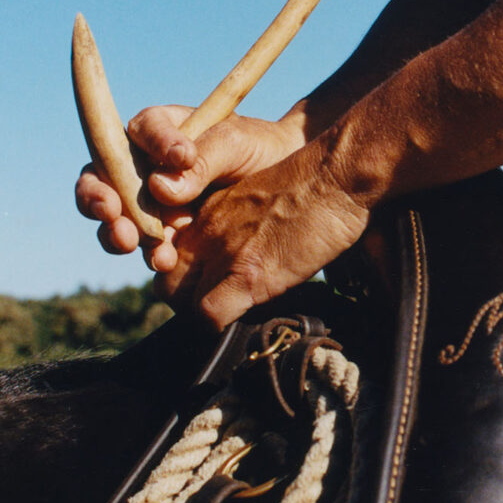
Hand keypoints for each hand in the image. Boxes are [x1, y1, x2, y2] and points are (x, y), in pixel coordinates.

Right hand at [75, 103, 308, 258]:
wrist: (285, 186)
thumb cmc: (258, 149)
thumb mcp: (236, 144)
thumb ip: (203, 160)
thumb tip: (159, 189)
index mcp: (160, 129)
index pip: (141, 130)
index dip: (152, 144)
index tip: (182, 157)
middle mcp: (144, 165)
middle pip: (101, 177)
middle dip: (98, 197)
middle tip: (111, 211)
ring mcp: (149, 202)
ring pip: (114, 218)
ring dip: (116, 231)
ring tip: (133, 242)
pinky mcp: (163, 233)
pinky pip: (143, 246)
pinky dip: (148, 254)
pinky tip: (164, 261)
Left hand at [150, 134, 370, 327]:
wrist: (337, 175)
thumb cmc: (314, 186)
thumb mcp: (262, 198)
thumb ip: (242, 223)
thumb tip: (248, 251)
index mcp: (209, 212)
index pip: (168, 252)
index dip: (183, 277)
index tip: (206, 287)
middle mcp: (207, 231)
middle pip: (166, 282)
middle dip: (184, 302)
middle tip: (214, 308)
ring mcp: (223, 253)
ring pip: (181, 302)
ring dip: (201, 317)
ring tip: (230, 315)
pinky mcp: (247, 274)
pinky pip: (209, 314)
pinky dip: (218, 326)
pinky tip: (242, 318)